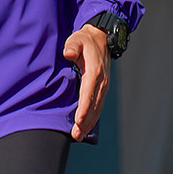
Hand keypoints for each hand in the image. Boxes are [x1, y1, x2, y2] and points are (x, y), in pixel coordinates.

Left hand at [63, 24, 110, 139]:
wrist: (101, 38)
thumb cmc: (85, 40)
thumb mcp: (77, 39)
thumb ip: (73, 46)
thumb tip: (69, 53)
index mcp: (95, 72)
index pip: (89, 93)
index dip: (84, 108)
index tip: (79, 120)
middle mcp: (102, 82)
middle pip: (94, 105)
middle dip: (85, 121)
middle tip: (76, 135)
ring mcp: (103, 87)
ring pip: (97, 108)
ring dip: (89, 123)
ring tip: (79, 136)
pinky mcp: (101, 89)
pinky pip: (98, 106)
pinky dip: (92, 118)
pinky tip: (85, 127)